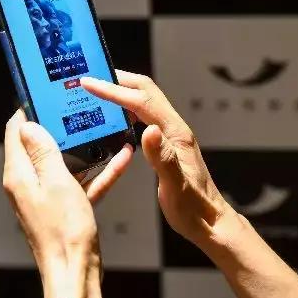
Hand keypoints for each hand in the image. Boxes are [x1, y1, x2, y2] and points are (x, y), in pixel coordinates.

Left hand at [2, 109, 133, 297]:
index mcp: (20, 175)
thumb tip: (30, 125)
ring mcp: (47, 196)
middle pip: (41, 144)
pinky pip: (82, 181)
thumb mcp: (56, 182)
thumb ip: (43, 152)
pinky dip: (98, 171)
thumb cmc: (64, 231)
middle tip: (79, 107)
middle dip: (61, 125)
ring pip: (65, 162)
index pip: (15, 132)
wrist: (75, 270)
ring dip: (84, 147)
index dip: (28, 110)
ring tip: (103, 128)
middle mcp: (29, 183)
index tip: (45, 95)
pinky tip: (120, 159)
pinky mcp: (65, 206)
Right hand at [80, 72, 239, 248]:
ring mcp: (171, 134)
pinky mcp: (166, 143)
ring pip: (145, 101)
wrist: (209, 220)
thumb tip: (149, 130)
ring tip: (97, 91)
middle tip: (89, 77)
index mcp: (175, 133)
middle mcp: (174, 128)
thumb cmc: (193, 207)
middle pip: (145, 92)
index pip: (141, 101)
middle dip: (117, 80)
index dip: (113, 89)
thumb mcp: (175, 185)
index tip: (88, 83)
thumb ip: (162, 157)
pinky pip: (144, 116)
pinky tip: (114, 118)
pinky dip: (126, 109)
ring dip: (122, 91)